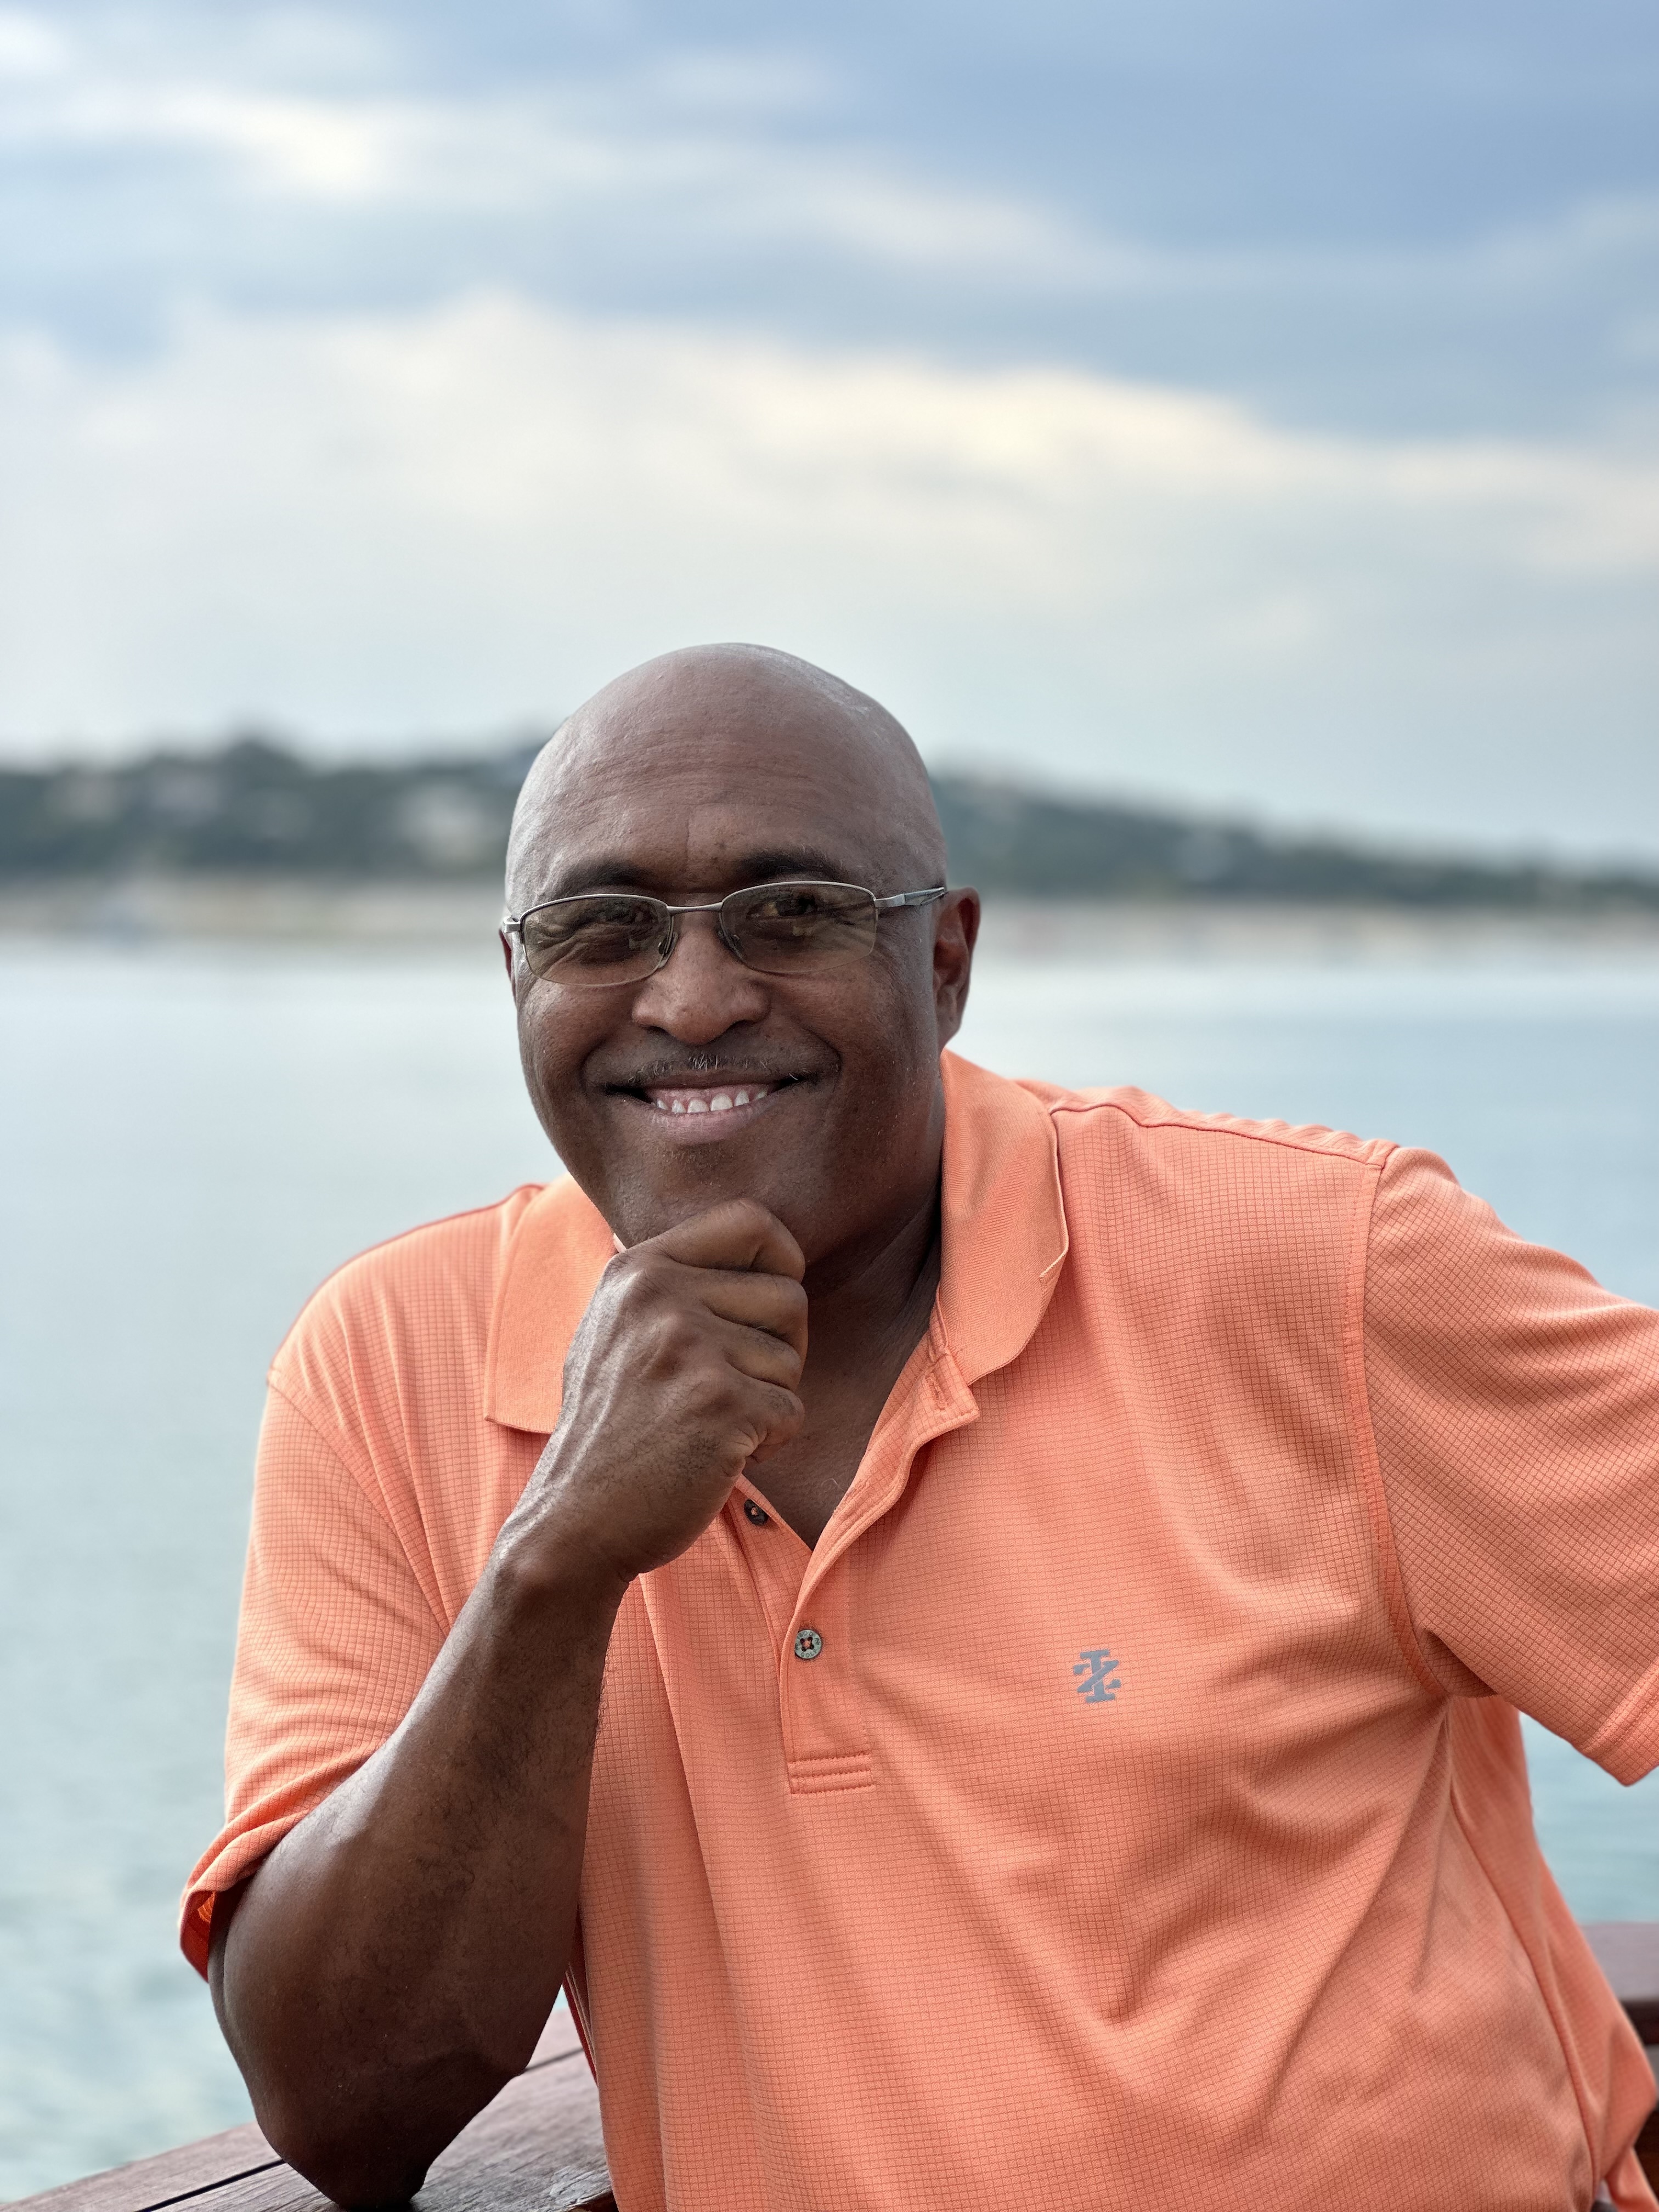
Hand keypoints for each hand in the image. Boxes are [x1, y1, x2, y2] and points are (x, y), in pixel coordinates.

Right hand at [515, 1199, 806, 1585]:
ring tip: (708, 1427)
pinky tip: (717, 1458)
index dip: (781, 1260)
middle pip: (789, 1296)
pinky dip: (768, 1444)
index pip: (751, 1220)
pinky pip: (791, 1411)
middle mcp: (659, 1295)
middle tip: (730, 1390)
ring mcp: (688, 1347)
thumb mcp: (615, 1330)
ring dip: (767, 1403)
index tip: (764, 1310)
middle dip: (779, 1350)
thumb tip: (749, 1233)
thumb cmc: (611, 1430)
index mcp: (637, 1269)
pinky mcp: (719, 1404)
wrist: (574, 1522)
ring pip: (791, 1360)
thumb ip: (672, 1283)